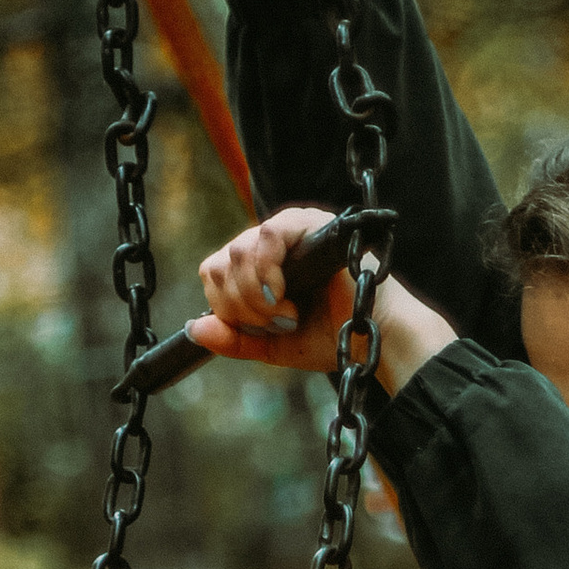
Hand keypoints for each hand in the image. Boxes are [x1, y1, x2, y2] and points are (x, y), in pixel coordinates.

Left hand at [182, 206, 457, 398]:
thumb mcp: (274, 346)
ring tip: (288, 314)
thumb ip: (235, 339)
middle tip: (277, 323)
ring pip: (237, 251)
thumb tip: (194, 328)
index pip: (215, 271)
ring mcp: (289, 229)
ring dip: (254, 296)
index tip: (262, 328)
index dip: (226, 305)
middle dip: (240, 306)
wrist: (374, 339)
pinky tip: (284, 296)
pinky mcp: (307, 223)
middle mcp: (272, 243)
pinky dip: (266, 273)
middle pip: (220, 262)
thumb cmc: (335, 337)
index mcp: (263, 266)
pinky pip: (264, 235)